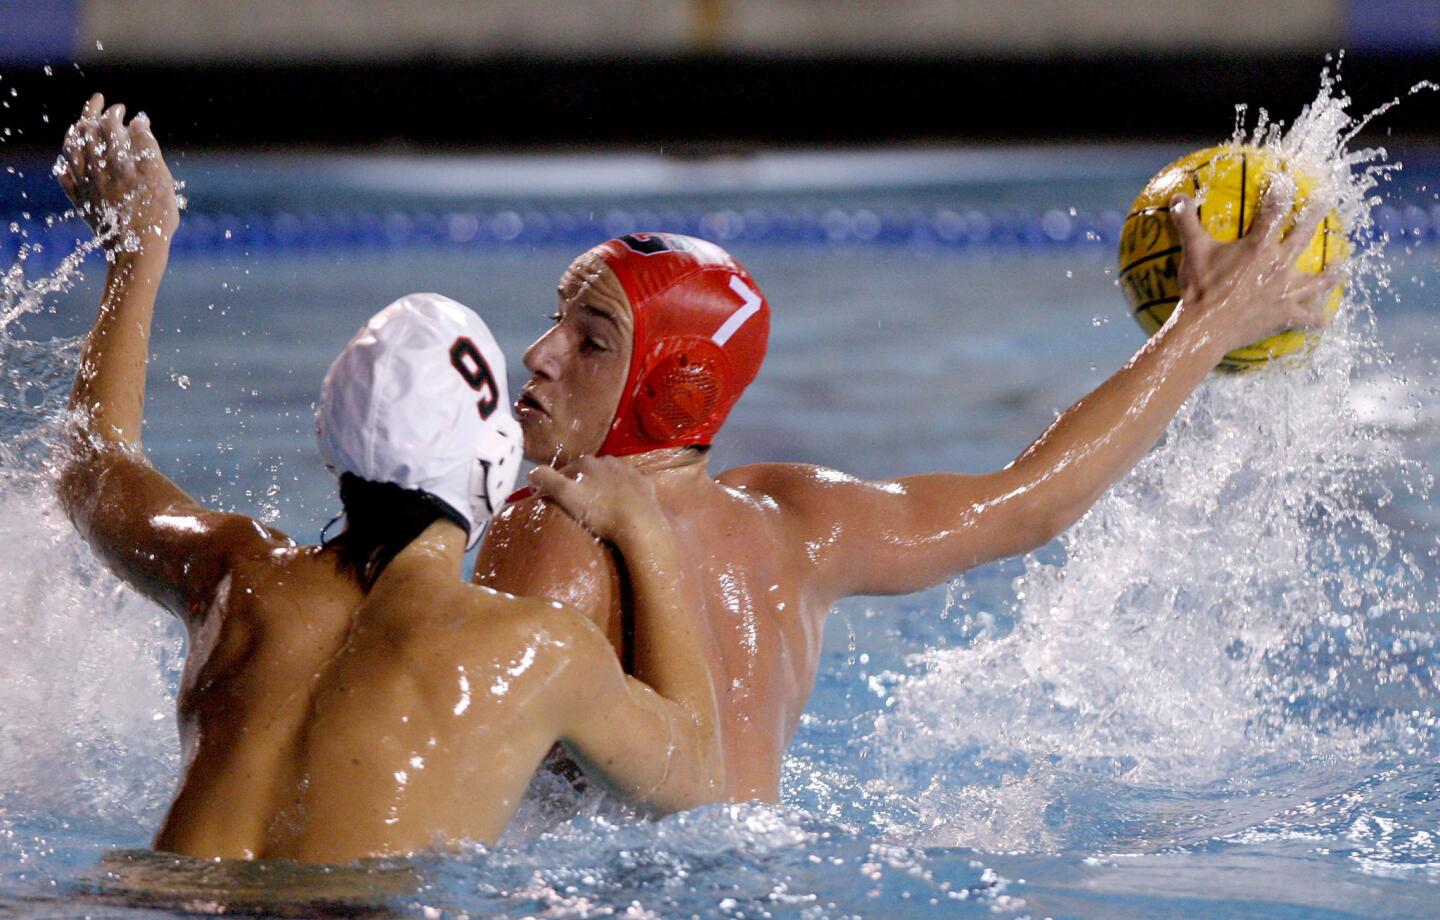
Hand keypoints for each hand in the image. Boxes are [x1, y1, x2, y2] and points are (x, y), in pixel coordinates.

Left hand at [57, 93, 178, 248]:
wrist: (136, 249)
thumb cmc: (154, 214)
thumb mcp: (159, 177)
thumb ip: (147, 146)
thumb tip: (138, 121)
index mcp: (115, 159)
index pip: (109, 125)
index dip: (115, 113)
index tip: (123, 109)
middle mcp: (96, 168)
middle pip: (86, 133)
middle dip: (91, 113)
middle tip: (99, 102)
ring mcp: (86, 186)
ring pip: (72, 152)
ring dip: (75, 134)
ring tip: (80, 125)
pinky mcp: (83, 203)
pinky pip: (66, 179)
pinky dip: (66, 165)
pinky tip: (67, 163)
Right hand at [528, 456, 664, 545]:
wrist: (639, 523)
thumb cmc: (599, 510)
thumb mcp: (566, 495)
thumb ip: (547, 480)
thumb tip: (531, 472)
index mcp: (588, 462)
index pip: (567, 470)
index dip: (558, 484)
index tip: (555, 499)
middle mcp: (609, 460)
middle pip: (590, 472)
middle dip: (583, 483)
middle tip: (579, 504)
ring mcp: (630, 471)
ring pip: (611, 476)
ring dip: (604, 486)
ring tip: (601, 505)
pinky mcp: (646, 484)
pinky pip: (631, 485)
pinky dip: (625, 491)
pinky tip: (624, 504)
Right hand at [1169, 183, 1341, 354]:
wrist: (1205, 328)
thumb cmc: (1200, 289)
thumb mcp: (1192, 251)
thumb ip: (1186, 222)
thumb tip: (1177, 197)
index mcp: (1259, 246)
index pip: (1274, 211)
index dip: (1280, 194)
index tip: (1287, 181)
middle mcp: (1279, 264)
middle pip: (1304, 235)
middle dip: (1316, 215)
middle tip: (1327, 201)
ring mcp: (1286, 291)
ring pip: (1318, 280)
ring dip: (1332, 273)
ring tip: (1342, 266)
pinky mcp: (1286, 315)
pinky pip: (1308, 318)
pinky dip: (1318, 318)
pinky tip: (1325, 318)